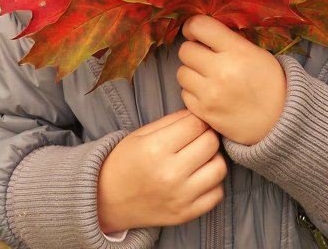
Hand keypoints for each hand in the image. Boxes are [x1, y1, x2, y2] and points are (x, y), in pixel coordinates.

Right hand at [97, 110, 226, 232]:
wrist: (107, 200)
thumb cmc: (125, 161)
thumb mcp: (142, 134)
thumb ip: (173, 121)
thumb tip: (200, 113)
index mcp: (156, 149)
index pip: (196, 124)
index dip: (198, 119)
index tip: (193, 122)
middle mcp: (170, 174)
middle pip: (211, 143)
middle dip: (207, 135)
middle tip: (197, 137)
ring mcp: (180, 197)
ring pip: (219, 167)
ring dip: (213, 158)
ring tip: (200, 156)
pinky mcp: (186, 214)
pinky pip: (217, 193)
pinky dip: (213, 182)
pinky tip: (199, 176)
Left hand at [177, 15, 286, 144]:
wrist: (279, 121)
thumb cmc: (269, 82)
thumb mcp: (256, 52)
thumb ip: (229, 40)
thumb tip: (202, 32)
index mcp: (237, 51)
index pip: (200, 26)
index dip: (193, 27)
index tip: (195, 32)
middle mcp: (221, 71)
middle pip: (185, 50)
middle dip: (193, 51)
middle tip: (204, 56)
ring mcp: (211, 94)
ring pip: (181, 72)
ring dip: (191, 72)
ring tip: (207, 76)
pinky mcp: (205, 113)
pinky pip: (184, 94)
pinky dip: (193, 92)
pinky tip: (208, 92)